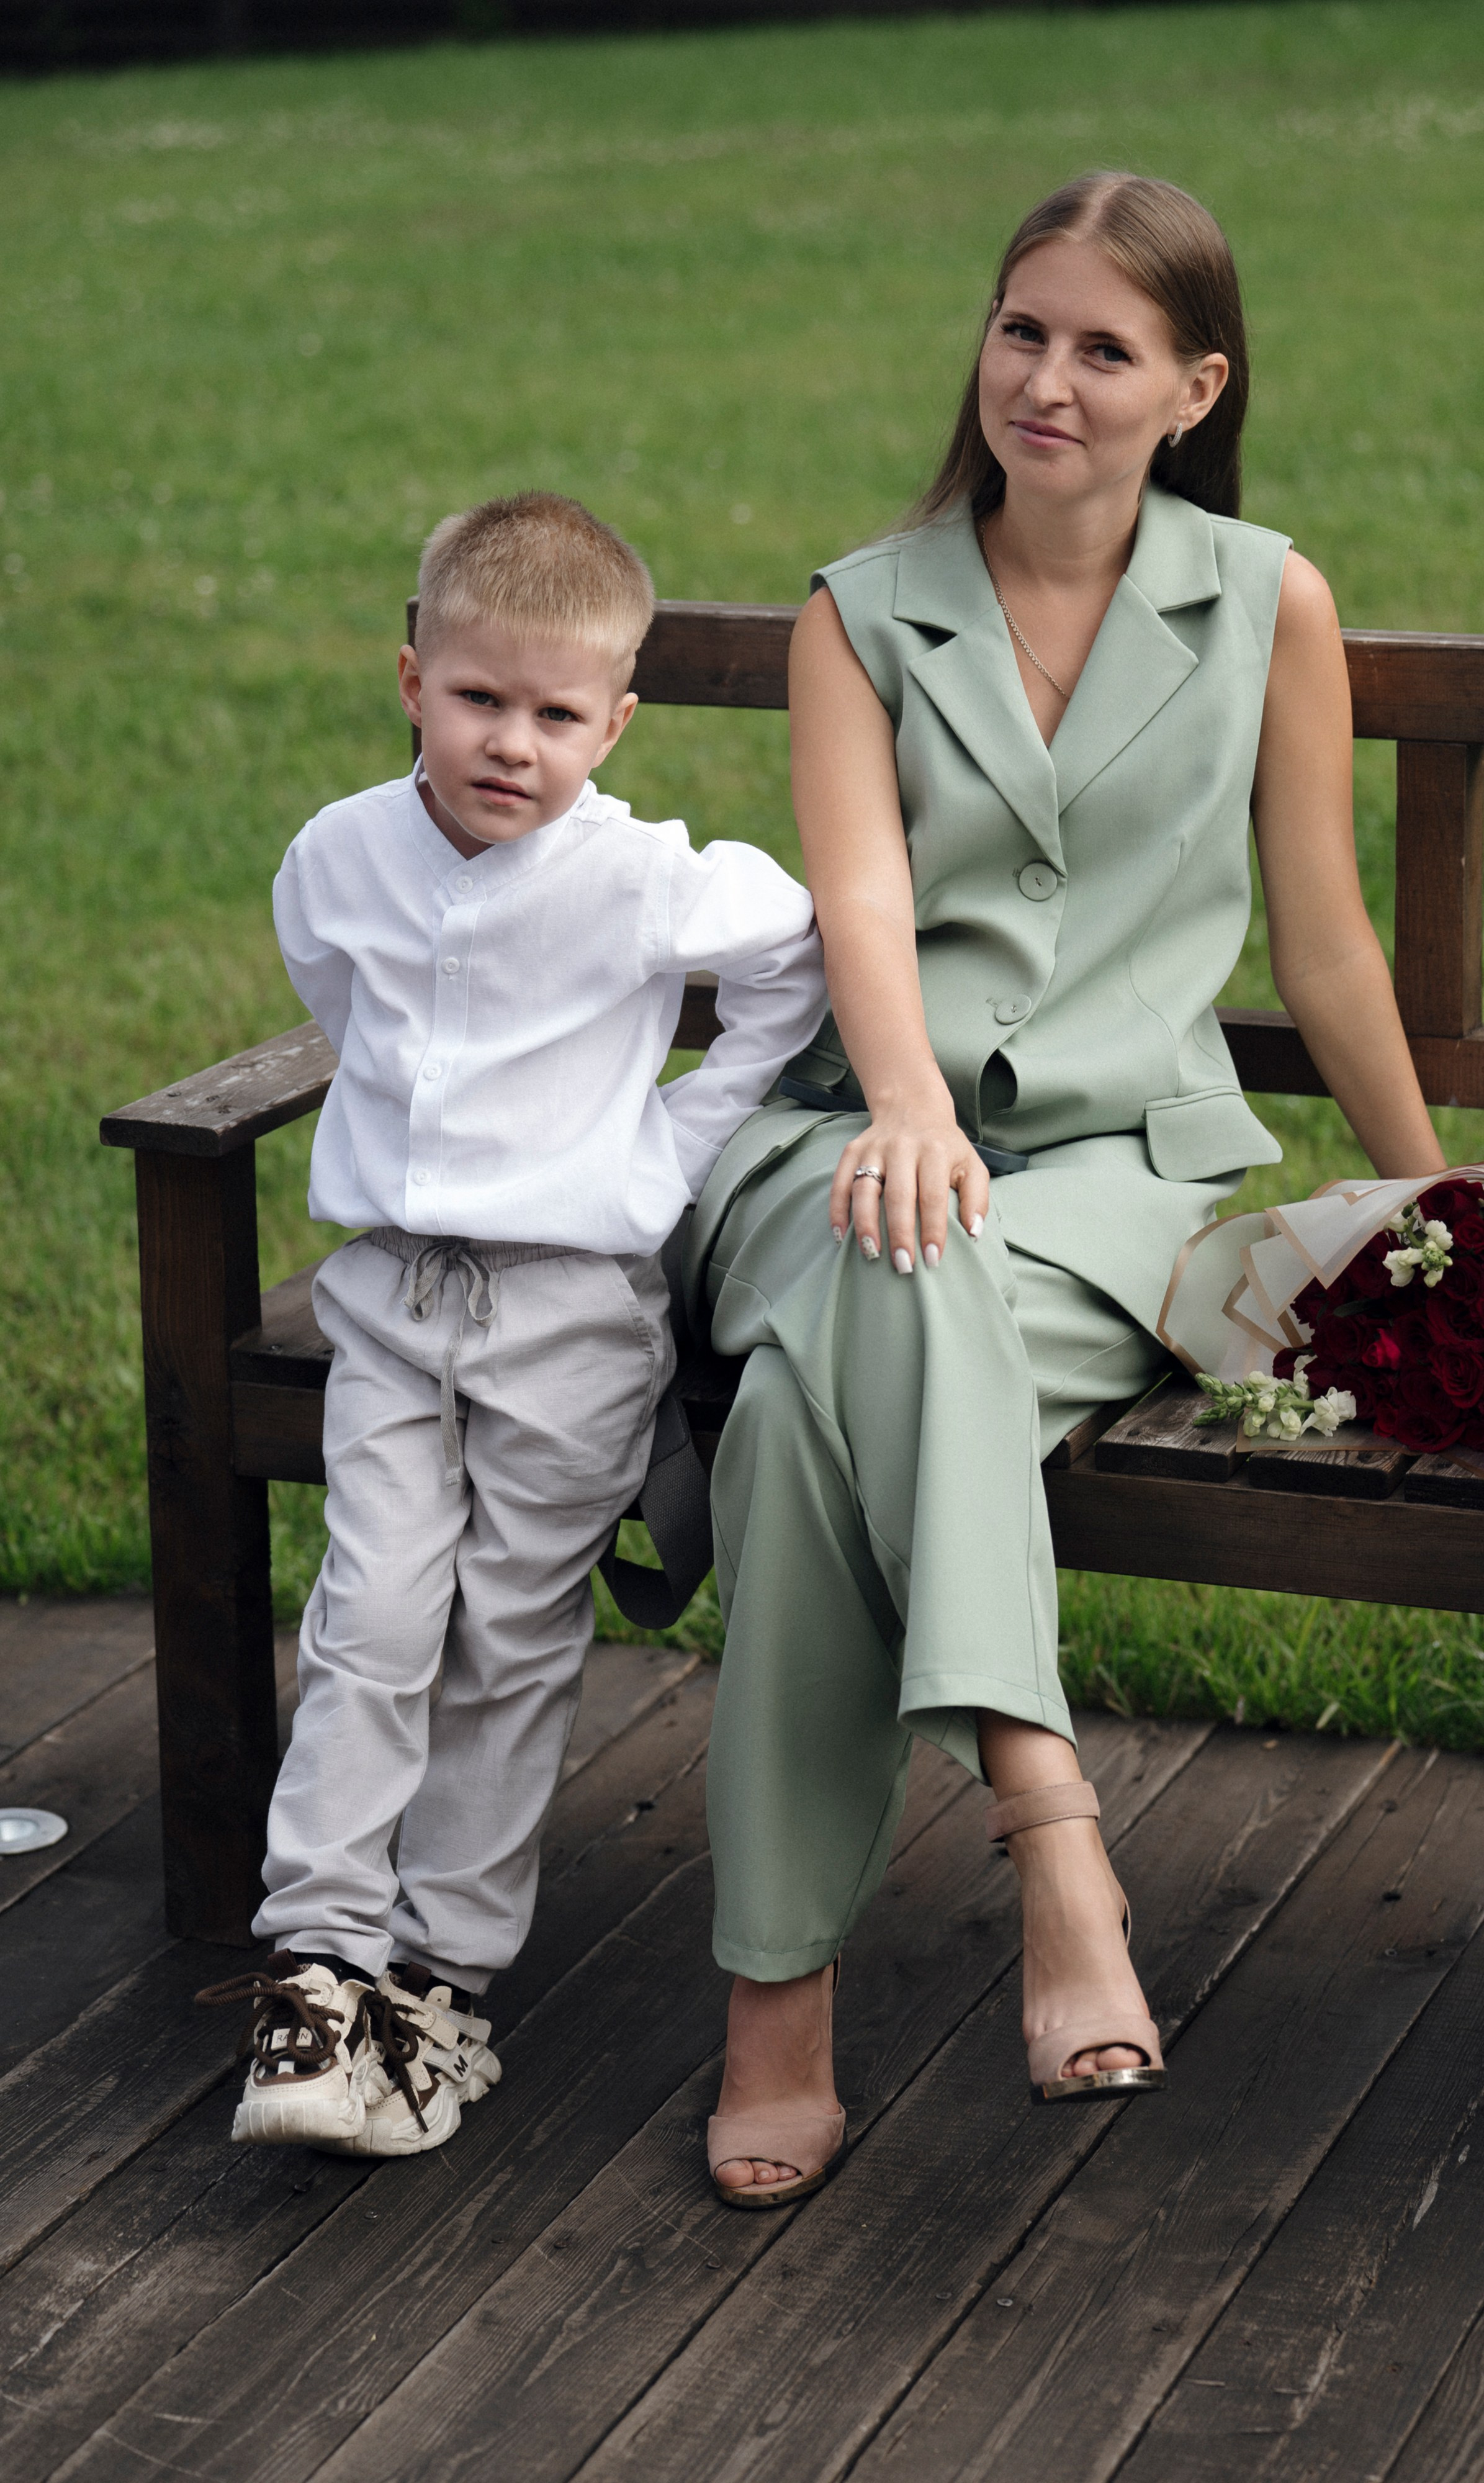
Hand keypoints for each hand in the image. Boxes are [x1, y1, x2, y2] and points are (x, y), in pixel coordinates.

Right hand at [829, 1083, 990, 1271]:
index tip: (932, 1259)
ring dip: (866, 1225)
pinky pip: (840, 1183)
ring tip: (872, 1253)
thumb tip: (973, 1233)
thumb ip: (977, 1198)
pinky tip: (841, 1235)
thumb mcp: (972, 1165)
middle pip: (898, 1195)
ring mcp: (873, 1148)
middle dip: (899, 1234)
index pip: (933, 1196)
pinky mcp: (852, 1151)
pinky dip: (837, 1210)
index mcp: (935, 1151)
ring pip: (864, 1189)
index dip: (932, 1229)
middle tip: (903, 1266)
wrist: (912, 1107)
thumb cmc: (945, 1147)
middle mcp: (902, 1147)